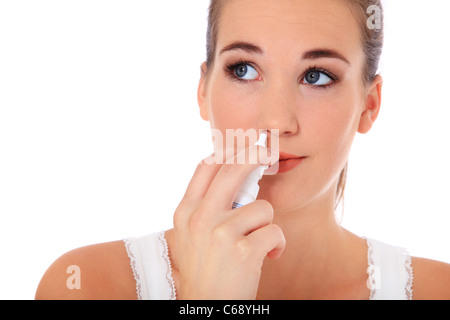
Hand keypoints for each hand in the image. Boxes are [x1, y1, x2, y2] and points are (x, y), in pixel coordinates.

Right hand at [173, 145, 284, 298]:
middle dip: (255, 155)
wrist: (206, 306)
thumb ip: (207, 205)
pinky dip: (277, 244)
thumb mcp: (193, 234)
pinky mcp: (243, 251)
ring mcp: (220, 233)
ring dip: (267, 225)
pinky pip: (274, 231)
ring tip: (258, 243)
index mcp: (185, 212)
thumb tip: (234, 172)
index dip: (228, 151)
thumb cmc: (206, 269)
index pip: (205, 166)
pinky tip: (268, 256)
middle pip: (232, 170)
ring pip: (263, 208)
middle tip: (268, 153)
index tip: (244, 145)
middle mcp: (199, 218)